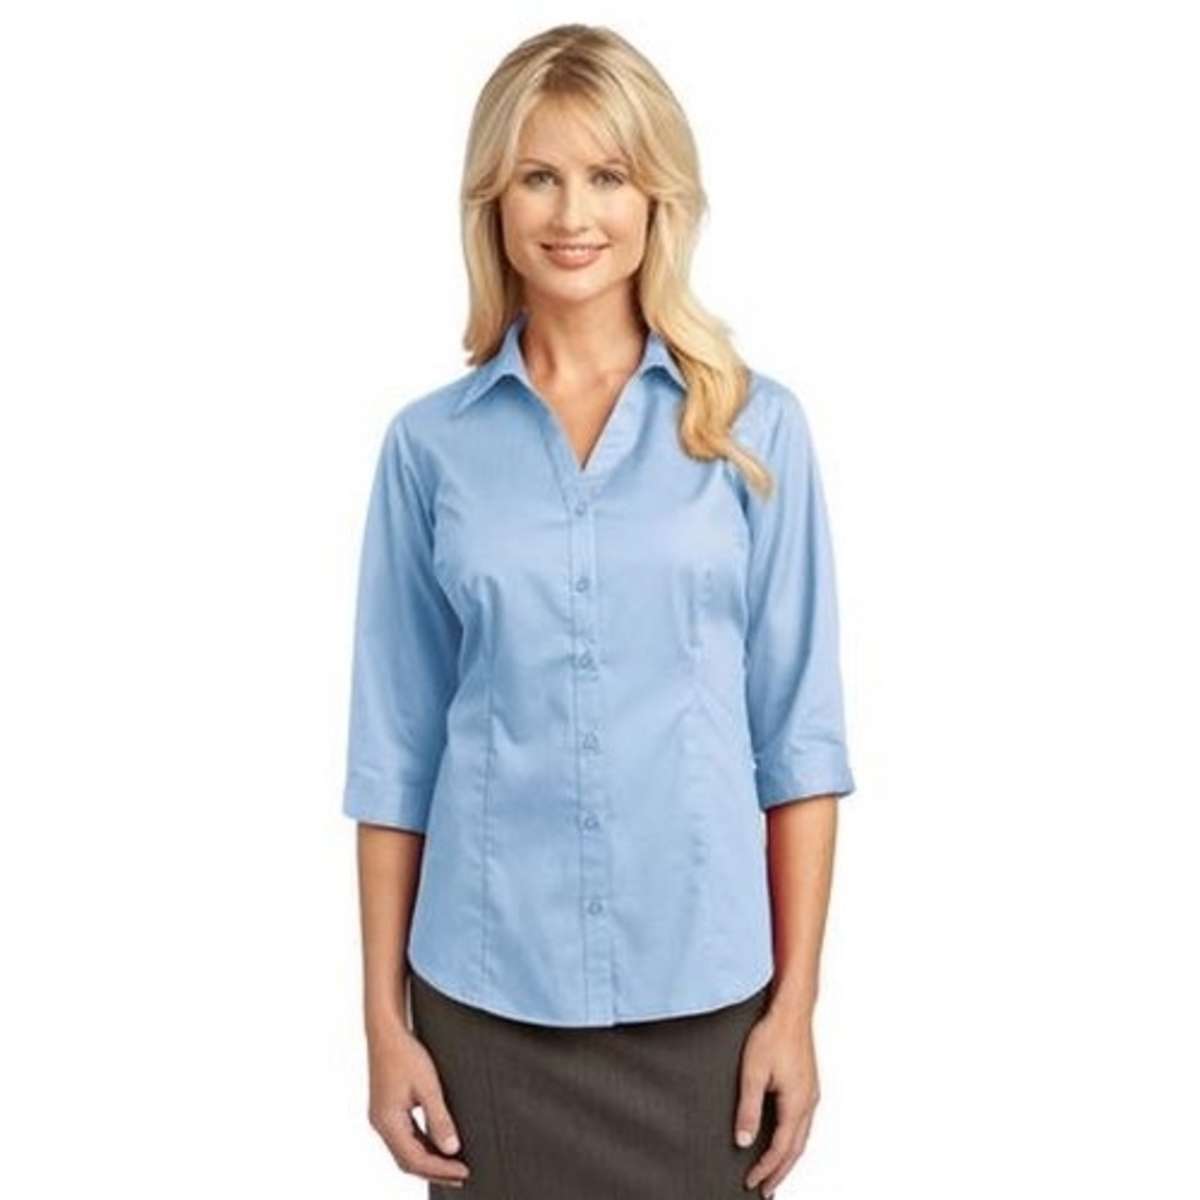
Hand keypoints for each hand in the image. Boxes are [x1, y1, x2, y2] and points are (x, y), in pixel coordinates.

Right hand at [365, 1016, 470, 1188]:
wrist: (386, 1031)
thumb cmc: (406, 1054)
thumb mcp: (428, 1086)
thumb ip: (439, 1119)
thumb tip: (452, 1149)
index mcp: (388, 1122)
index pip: (415, 1159)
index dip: (440, 1169)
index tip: (464, 1171)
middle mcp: (381, 1125)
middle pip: (408, 1161)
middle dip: (435, 1171)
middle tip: (462, 1176)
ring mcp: (382, 1118)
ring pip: (405, 1151)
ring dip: (428, 1161)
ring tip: (453, 1165)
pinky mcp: (387, 1110)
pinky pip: (404, 1137)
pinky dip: (421, 1146)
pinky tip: (438, 1145)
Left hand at [735, 1006, 819, 1196]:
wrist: (791, 1010)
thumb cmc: (772, 1035)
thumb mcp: (752, 1072)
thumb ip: (748, 1108)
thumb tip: (744, 1141)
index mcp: (797, 1103)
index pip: (782, 1148)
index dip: (766, 1169)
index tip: (751, 1183)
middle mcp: (809, 1102)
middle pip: (796, 1149)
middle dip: (780, 1172)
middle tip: (766, 1190)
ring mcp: (811, 1093)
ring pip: (802, 1137)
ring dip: (788, 1158)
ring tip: (773, 1173)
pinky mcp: (809, 1085)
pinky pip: (803, 1122)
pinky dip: (793, 1139)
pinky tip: (784, 1139)